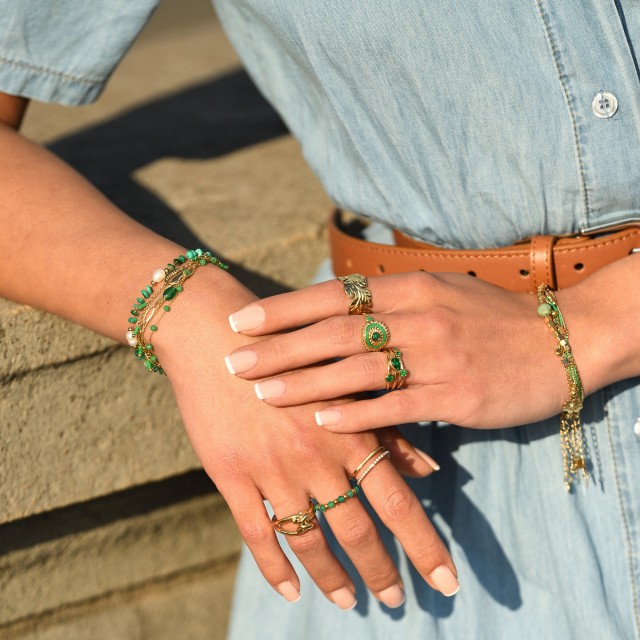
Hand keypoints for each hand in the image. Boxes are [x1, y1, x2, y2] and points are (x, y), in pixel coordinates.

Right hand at [154, 270, 458, 607]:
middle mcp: (316, 456)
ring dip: (332, 577)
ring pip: (308, 540)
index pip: (397, 503)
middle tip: (396, 602)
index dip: (424, 547)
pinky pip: (255, 533)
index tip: (448, 584)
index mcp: (349, 431)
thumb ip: (386, 427)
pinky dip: (272, 567)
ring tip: (347, 601)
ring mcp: (272, 469)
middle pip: (357, 531)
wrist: (216, 337)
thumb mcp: (343, 380)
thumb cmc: (290, 352)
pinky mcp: (231, 475)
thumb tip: (430, 470)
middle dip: (380, 573)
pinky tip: (288, 590)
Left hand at [224, 271, 582, 432]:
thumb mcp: (438, 292)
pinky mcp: (455, 394)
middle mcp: (417, 316)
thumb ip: (389, 300)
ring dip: (305, 383)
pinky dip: (356, 414)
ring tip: (262, 394)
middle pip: (334, 333)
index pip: (332, 297)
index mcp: (409, 288)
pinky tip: (320, 423)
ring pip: (357, 370)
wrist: (559, 342)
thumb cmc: (488, 319)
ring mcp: (437, 355)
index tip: (241, 323)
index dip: (283, 310)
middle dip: (279, 349)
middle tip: (234, 362)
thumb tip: (334, 308)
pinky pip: (396, 406)